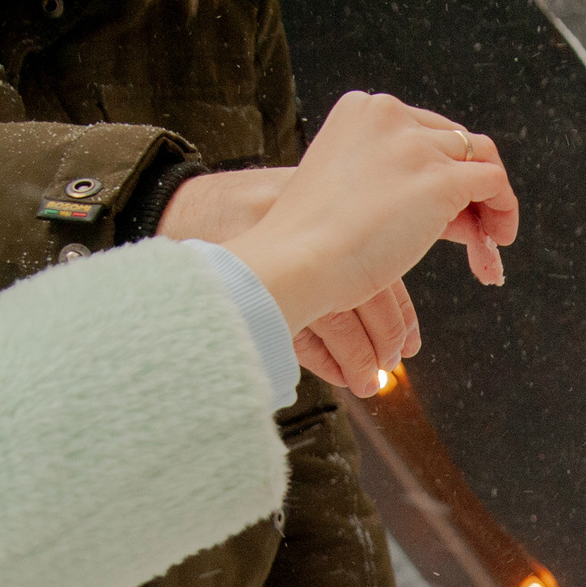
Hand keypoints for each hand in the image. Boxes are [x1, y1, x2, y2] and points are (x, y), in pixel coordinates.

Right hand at [154, 168, 423, 395]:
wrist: (177, 206)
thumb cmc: (249, 214)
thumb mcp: (300, 206)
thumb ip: (344, 236)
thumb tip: (395, 290)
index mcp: (325, 206)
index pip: (384, 264)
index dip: (400, 313)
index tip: (409, 344)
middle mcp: (303, 229)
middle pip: (367, 293)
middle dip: (384, 338)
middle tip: (390, 364)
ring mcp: (273, 260)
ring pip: (335, 319)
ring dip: (358, 358)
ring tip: (369, 380)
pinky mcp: (246, 289)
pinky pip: (297, 334)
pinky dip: (324, 360)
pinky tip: (338, 374)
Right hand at [220, 92, 515, 331]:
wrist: (294, 260)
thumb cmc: (307, 244)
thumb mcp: (345, 194)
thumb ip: (387, 186)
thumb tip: (438, 210)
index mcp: (360, 111)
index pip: (421, 134)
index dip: (438, 173)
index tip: (441, 216)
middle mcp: (390, 115)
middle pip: (453, 144)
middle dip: (467, 190)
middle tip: (472, 236)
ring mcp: (416, 145)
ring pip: (480, 158)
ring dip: (491, 201)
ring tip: (489, 243)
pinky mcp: (441, 179)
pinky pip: (494, 182)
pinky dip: (503, 210)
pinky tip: (493, 245)